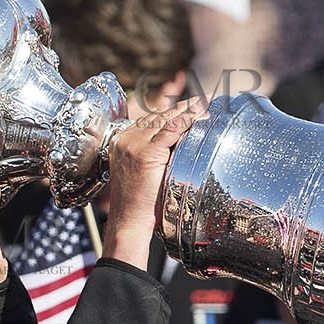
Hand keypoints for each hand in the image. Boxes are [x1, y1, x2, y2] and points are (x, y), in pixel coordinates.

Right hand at [104, 98, 206, 264]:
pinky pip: (170, 130)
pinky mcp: (145, 153)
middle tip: (199, 102)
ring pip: (164, 120)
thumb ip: (152, 155)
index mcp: (121, 142)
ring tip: (202, 107)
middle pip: (157, 116)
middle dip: (179, 108)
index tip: (185, 107)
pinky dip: (185, 121)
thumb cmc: (139, 204)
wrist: (130, 220)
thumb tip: (175, 146)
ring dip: (185, 112)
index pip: (148, 120)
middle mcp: (125, 139)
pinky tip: (197, 116)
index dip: (169, 112)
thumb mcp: (142, 172)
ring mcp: (134, 144)